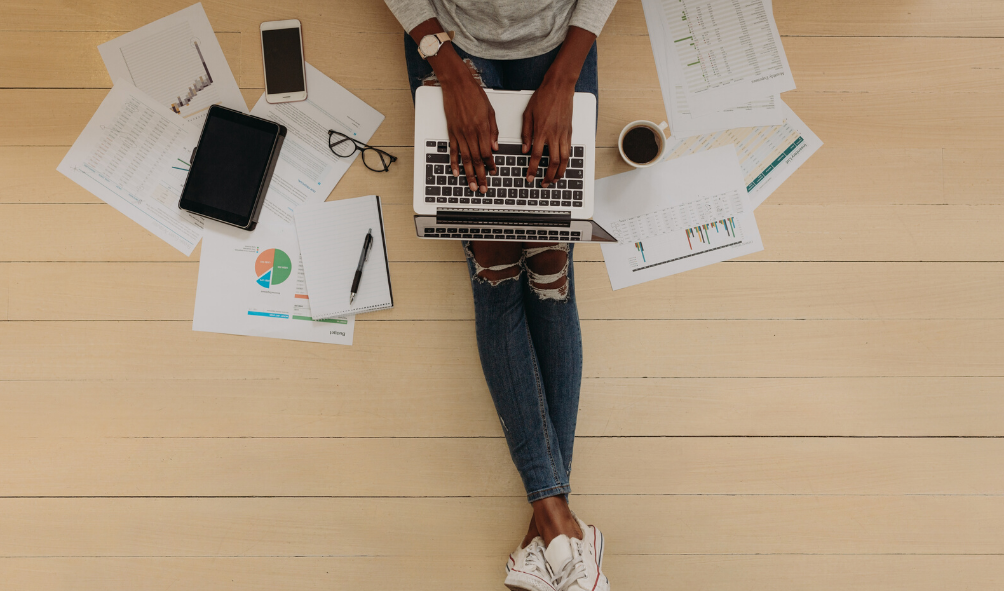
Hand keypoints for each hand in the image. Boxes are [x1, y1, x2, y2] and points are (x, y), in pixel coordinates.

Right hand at [436, 51, 498, 191]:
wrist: (457, 84)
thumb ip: (493, 130)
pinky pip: (453, 151)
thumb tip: (495, 147)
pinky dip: (454, 163)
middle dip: (480, 176)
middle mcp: (470, 133)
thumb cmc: (474, 94)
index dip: (490, 165)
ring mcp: (459, 134)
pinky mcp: (451, 132)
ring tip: (472, 185)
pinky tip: (456, 172)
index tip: (493, 173)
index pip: (488, 152)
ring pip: (465, 159)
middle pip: (477, 159)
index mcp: (482, 128)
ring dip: (469, 174)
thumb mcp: (490, 111)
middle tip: (483, 188)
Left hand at [522, 78, 574, 187]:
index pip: (535, 156)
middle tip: (544, 183)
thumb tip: (524, 149)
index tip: (530, 177)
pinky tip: (562, 166)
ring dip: (560, 171)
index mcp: (541, 131)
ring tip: (555, 179)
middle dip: (548, 176)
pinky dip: (566, 161)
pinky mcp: (570, 132)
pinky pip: (569, 150)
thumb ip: (526, 133)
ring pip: (564, 159)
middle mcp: (553, 134)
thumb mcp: (528, 114)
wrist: (559, 87)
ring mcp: (563, 134)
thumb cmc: (543, 97)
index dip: (532, 169)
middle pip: (552, 161)